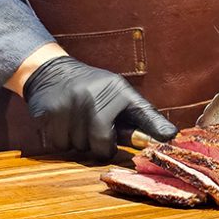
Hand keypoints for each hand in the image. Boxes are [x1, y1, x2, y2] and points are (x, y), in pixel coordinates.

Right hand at [22, 55, 177, 159]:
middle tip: (97, 134)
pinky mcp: (49, 112)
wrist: (52, 71)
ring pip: (79, 147)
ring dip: (79, 143)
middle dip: (101, 147)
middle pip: (103, 143)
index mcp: (117, 89)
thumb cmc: (92, 89)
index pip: (140, 111)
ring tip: (77, 122)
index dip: (154, 127)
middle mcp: (94, 95)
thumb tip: (169, 136)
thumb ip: (139, 117)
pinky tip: (63, 123)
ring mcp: (70, 103)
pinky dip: (61, 140)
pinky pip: (59, 144)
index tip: (169, 137)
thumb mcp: (116, 94)